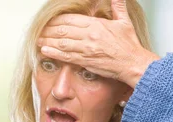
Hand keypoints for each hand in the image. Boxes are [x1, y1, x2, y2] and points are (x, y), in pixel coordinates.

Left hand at [37, 0, 159, 87]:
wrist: (133, 64)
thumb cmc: (130, 46)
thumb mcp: (124, 22)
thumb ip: (118, 6)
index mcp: (96, 24)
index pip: (71, 19)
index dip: (58, 20)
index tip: (50, 21)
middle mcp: (89, 35)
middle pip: (63, 30)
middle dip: (49, 30)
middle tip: (40, 30)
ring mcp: (86, 49)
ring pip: (62, 43)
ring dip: (48, 41)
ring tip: (39, 40)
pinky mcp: (86, 61)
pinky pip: (66, 56)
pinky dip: (54, 53)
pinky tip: (45, 51)